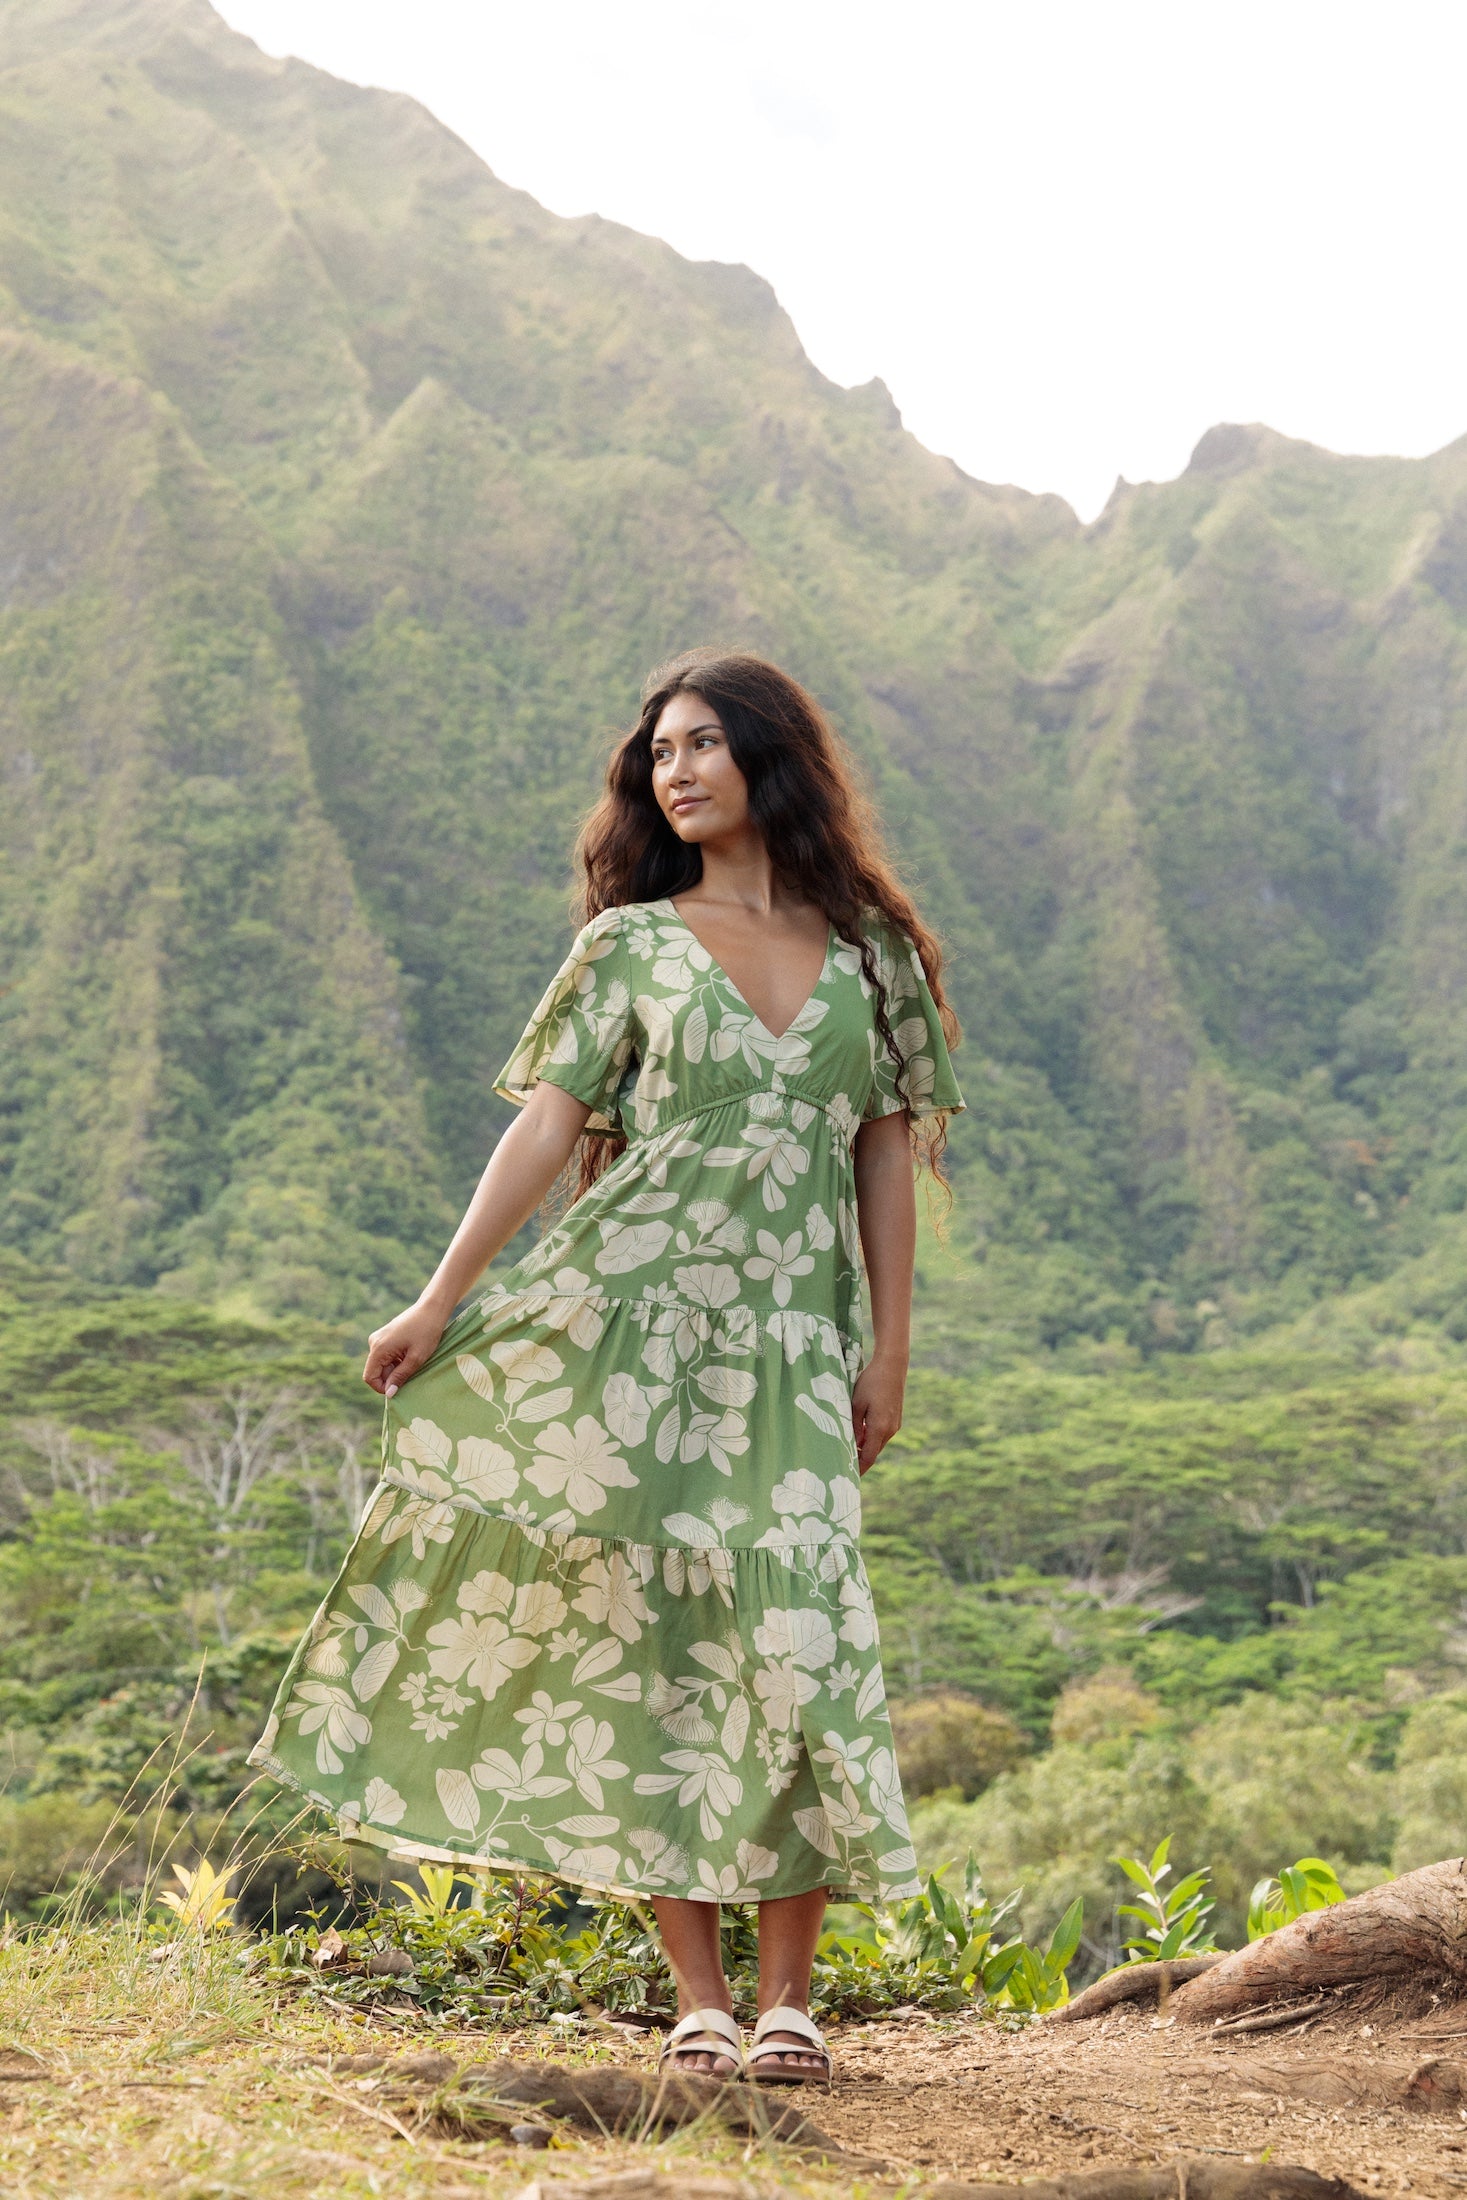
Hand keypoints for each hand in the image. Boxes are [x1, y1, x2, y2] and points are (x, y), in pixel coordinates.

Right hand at [364, 1302, 448, 1397]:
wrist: (432, 1309)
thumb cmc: (426, 1332)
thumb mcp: (416, 1358)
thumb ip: (400, 1376)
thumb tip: (389, 1394)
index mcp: (379, 1348)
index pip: (370, 1377)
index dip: (382, 1387)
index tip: (400, 1387)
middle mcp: (374, 1342)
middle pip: (376, 1371)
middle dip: (391, 1377)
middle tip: (411, 1373)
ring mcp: (378, 1338)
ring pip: (382, 1364)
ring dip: (395, 1368)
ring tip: (413, 1362)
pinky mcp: (384, 1336)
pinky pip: (385, 1356)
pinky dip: (396, 1360)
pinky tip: (411, 1355)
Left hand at [851, 1357, 904, 1473]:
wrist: (892, 1366)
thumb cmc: (871, 1383)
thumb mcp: (856, 1404)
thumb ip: (853, 1426)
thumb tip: (851, 1444)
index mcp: (880, 1428)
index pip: (869, 1458)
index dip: (859, 1469)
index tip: (849, 1477)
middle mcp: (890, 1430)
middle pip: (874, 1452)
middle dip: (860, 1458)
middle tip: (843, 1463)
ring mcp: (895, 1424)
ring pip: (878, 1442)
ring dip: (865, 1446)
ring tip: (848, 1446)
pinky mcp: (896, 1418)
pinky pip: (882, 1433)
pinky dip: (871, 1436)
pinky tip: (859, 1431)